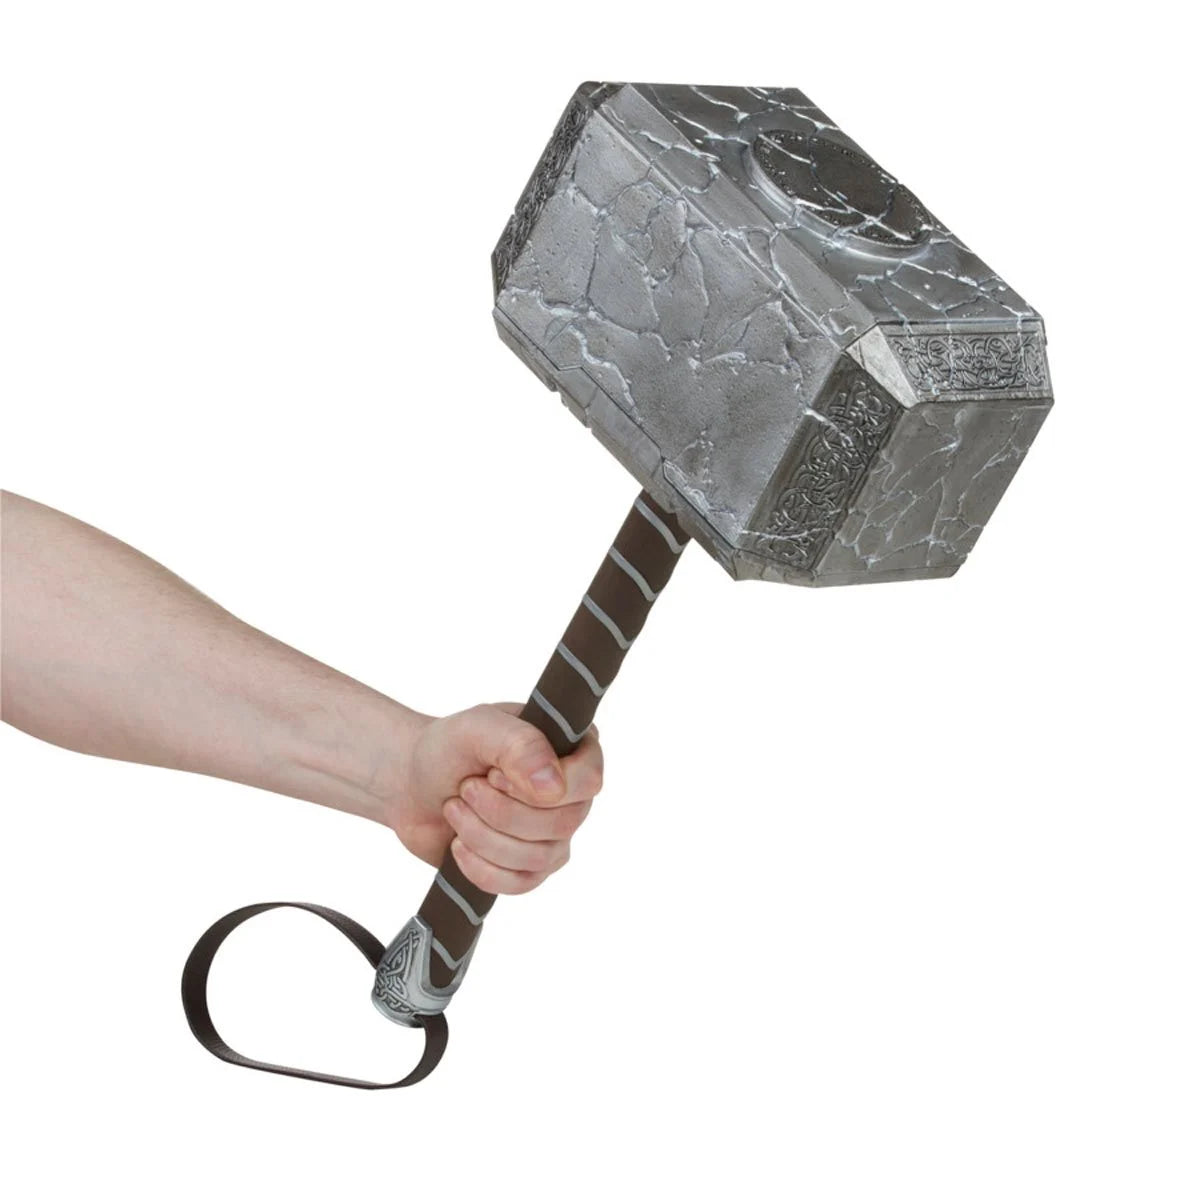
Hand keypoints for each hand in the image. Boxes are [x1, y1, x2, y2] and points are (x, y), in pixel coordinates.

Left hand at [387, 703, 602, 894]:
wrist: (410, 785)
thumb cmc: (447, 749)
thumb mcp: (477, 728)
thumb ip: (519, 745)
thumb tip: (554, 788)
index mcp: (570, 749)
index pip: (589, 779)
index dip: (541, 787)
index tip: (496, 775)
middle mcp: (570, 793)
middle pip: (563, 824)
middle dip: (501, 811)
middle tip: (466, 788)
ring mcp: (552, 834)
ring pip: (540, 857)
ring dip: (484, 836)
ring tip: (455, 809)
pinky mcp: (528, 867)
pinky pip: (521, 884)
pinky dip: (482, 868)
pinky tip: (458, 845)